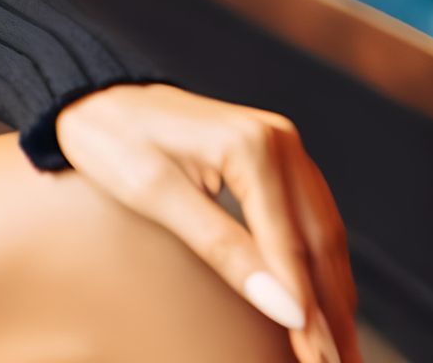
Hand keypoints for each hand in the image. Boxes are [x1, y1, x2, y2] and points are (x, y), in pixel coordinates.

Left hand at [53, 83, 360, 362]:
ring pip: (324, 233)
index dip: (308, 313)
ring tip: (339, 352)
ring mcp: (280, 144)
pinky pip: (310, 218)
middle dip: (332, 313)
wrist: (93, 96)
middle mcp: (277, 139)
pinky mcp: (274, 155)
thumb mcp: (155, 194)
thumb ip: (222, 248)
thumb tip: (285, 309)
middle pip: (319, 242)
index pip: (290, 246)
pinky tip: (324, 304)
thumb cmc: (111, 139)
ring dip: (336, 295)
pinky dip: (320, 265)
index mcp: (250, 144)